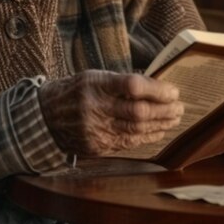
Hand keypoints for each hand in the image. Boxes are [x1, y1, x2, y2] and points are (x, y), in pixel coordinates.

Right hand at [38, 70, 182, 156]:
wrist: (44, 117)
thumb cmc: (73, 91)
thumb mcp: (93, 77)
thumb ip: (120, 82)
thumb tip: (154, 85)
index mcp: (94, 84)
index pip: (132, 86)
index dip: (157, 89)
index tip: (173, 90)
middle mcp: (94, 108)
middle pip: (139, 111)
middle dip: (164, 110)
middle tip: (180, 106)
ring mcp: (95, 130)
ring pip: (136, 130)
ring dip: (160, 125)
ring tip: (175, 118)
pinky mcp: (96, 146)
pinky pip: (128, 143)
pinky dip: (147, 137)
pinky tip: (159, 131)